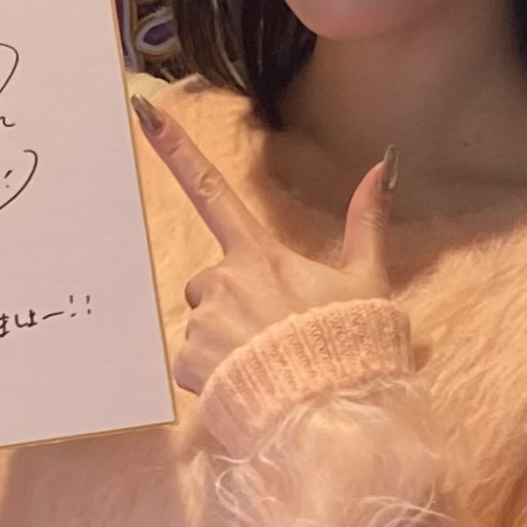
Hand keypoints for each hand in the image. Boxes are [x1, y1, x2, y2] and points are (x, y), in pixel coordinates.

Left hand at [132, 99, 391, 397]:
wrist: (331, 414)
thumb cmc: (351, 347)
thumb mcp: (368, 281)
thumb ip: (366, 223)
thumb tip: (381, 168)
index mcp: (260, 255)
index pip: (212, 191)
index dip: (177, 150)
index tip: (145, 113)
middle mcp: (224, 281)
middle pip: (211, 282)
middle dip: (231, 303)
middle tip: (272, 334)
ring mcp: (204, 322)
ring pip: (203, 324)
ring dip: (224, 341)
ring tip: (264, 364)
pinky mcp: (190, 363)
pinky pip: (192, 364)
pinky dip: (212, 375)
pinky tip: (245, 384)